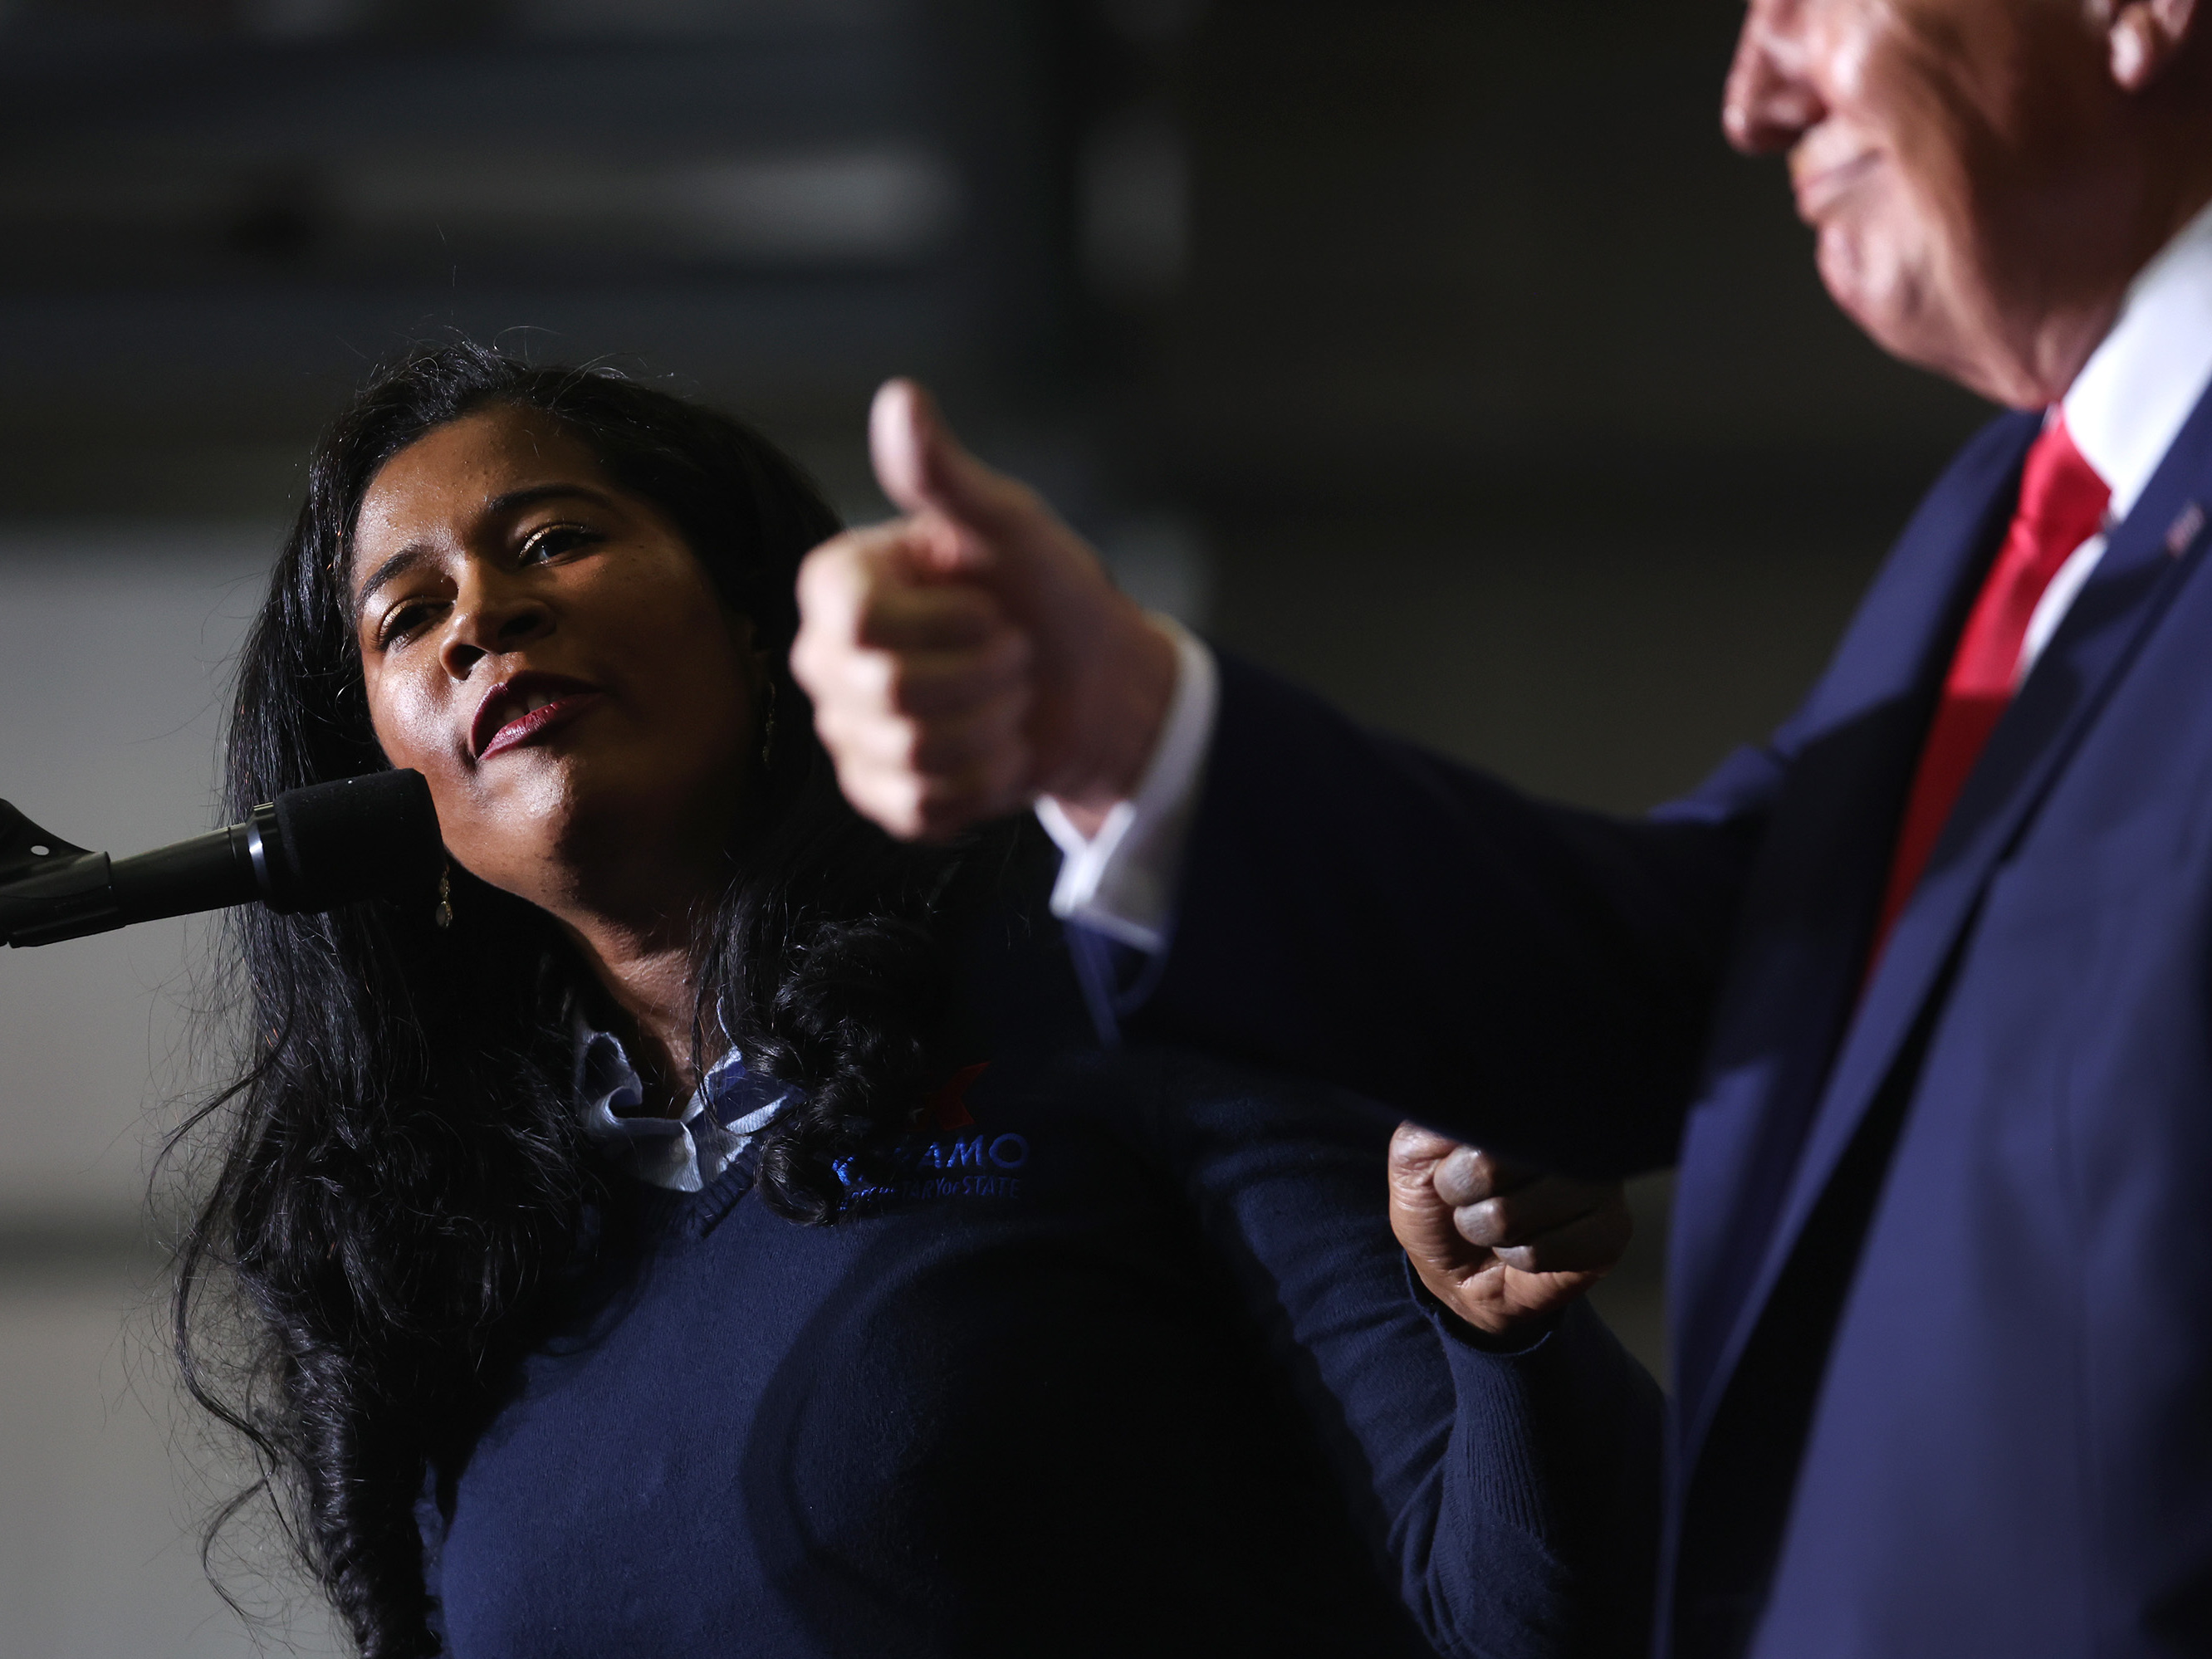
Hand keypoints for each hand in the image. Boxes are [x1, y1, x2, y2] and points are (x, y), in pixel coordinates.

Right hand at [790, 380, 1178, 840]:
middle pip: (891, 692)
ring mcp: (848, 734)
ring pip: (913, 754)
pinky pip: (922, 808)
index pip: (859, 623)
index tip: (990, 607)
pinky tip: (996, 749)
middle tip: (1013, 655)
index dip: (949, 625)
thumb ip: (946, 473)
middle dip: (986, 677)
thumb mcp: (1008, 524)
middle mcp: (825, 659)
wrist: (1093, 683)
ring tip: (1008, 700)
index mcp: (838, 585)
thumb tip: (900, 395)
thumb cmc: (1048, 591)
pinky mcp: (882, 796)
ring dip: (993, 729)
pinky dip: (983, 782)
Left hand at [1387, 1123, 1633, 1339]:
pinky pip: (1538, 1253)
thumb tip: (1465, 1114)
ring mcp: (1599, 1178)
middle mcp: (1571, 1128)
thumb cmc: (1443, 1203)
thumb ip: (1434, 1125)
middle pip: (1488, 1166)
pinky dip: (1516, 1258)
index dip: (1450, 1160)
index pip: (1481, 1117)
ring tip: (1499, 1225)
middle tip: (1476, 1199)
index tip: (1454, 1166)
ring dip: (1487, 1232)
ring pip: (1510, 1215)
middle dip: (1462, 1196)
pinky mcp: (1613, 1229)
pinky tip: (1529, 1245)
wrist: (1464, 1273)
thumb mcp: (1417, 1154)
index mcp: (1525, 1098)